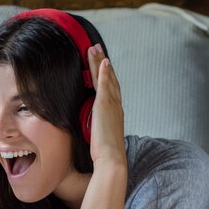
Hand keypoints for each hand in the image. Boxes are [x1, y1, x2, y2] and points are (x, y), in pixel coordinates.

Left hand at [86, 44, 125, 167]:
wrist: (111, 160)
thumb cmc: (105, 155)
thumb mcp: (100, 138)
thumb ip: (97, 129)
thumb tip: (92, 130)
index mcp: (115, 113)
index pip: (110, 90)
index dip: (107, 75)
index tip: (102, 64)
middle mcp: (116, 106)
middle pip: (110, 79)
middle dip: (103, 63)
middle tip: (97, 48)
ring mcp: (111, 105)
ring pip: (106, 78)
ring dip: (100, 62)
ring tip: (94, 48)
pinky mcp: (105, 106)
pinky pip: (105, 85)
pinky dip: (105, 72)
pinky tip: (103, 61)